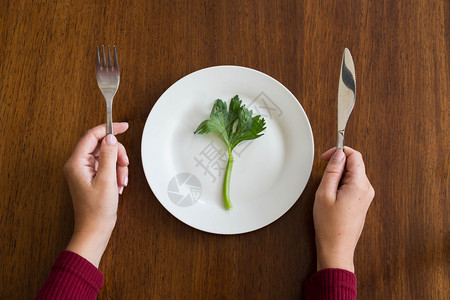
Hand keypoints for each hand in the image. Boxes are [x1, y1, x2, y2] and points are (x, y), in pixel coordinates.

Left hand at [64, 123, 128, 266]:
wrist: (95, 228)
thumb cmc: (96, 209)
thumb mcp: (106, 179)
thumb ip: (108, 156)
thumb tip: (110, 138)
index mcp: (76, 163)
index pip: (92, 136)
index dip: (108, 129)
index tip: (123, 126)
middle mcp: (78, 164)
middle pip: (102, 146)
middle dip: (117, 154)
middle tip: (124, 165)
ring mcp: (85, 171)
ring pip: (107, 156)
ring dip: (118, 166)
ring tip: (121, 181)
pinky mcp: (92, 176)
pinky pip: (107, 166)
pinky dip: (116, 173)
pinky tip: (119, 185)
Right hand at [313, 146, 374, 272]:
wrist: (337, 248)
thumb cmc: (330, 226)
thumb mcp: (324, 193)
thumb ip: (332, 170)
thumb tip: (338, 155)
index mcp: (359, 185)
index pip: (355, 155)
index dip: (339, 151)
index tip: (326, 156)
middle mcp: (367, 189)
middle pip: (354, 164)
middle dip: (338, 165)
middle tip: (324, 176)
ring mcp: (366, 196)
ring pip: (353, 174)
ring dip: (339, 176)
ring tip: (327, 191)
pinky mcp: (363, 202)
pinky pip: (353, 184)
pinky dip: (341, 185)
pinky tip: (332, 197)